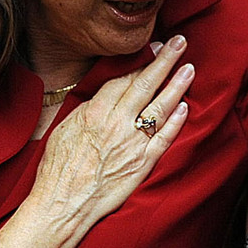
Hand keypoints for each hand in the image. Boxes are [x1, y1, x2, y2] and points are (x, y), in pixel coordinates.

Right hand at [29, 35, 193, 224]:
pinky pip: (164, 139)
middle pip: (145, 85)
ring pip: (160, 108)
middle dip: (164, 61)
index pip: (124, 79)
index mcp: (95, 113)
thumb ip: (86, 111)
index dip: (140, 62)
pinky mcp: (142, 164)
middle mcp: (117, 124)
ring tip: (189, 68)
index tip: (153, 48)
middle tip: (179, 43)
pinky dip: (176, 123)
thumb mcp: (64, 130)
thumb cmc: (58, 170)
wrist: (63, 204)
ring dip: (177, 86)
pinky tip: (185, 108)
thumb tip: (100, 98)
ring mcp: (132, 144)